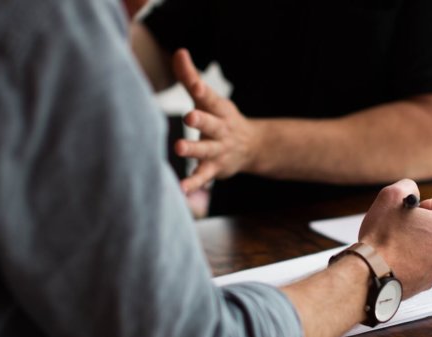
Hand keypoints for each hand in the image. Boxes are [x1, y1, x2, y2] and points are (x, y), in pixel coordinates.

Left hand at [172, 49, 259, 192]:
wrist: (252, 147)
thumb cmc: (220, 118)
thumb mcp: (208, 98)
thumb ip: (190, 77)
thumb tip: (179, 51)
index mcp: (218, 109)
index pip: (210, 98)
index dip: (202, 90)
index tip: (195, 85)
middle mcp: (220, 129)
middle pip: (211, 123)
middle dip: (201, 120)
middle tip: (189, 116)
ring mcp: (219, 150)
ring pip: (206, 150)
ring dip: (194, 150)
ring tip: (179, 148)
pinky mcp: (215, 168)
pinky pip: (203, 176)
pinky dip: (193, 183)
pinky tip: (181, 189)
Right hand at [358, 179, 431, 297]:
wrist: (370, 274)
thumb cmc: (381, 237)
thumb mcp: (390, 197)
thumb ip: (408, 187)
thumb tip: (413, 193)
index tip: (422, 209)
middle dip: (431, 224)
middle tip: (408, 225)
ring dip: (425, 242)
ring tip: (401, 243)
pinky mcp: (431, 282)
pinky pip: (430, 265)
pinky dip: (418, 259)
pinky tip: (399, 257)